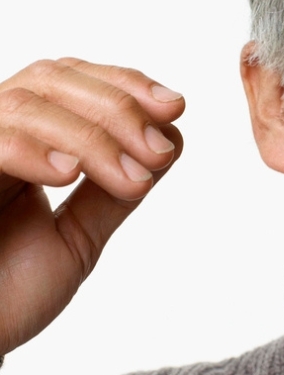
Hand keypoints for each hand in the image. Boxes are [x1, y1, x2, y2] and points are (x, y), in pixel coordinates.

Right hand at [0, 58, 183, 354]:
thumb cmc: (7, 296)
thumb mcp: (76, 238)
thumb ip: (115, 191)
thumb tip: (171, 140)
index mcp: (22, 144)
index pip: (71, 80)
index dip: (124, 83)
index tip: (175, 105)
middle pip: (52, 78)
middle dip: (118, 108)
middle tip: (158, 151)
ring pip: (25, 103)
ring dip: (93, 137)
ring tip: (132, 178)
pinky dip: (33, 149)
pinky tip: (70, 174)